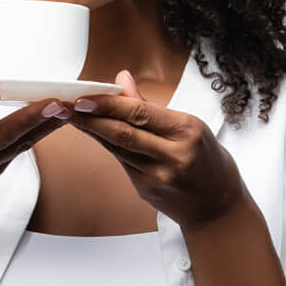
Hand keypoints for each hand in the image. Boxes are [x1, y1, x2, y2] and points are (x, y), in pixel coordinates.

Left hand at [66, 70, 247, 228]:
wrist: (218, 206)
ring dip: (92, 131)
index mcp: (186, 132)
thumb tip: (122, 78)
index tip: (84, 96)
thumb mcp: (189, 125)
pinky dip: (106, 146)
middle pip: (124, 133)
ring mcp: (158, 176)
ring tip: (71, 116)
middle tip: (67, 106)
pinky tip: (92, 134)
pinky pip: (121, 162)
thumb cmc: (207, 160)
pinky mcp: (147, 190)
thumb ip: (150, 105)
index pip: (140, 113)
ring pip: (118, 148)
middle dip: (90, 118)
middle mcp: (173, 155)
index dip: (108, 104)